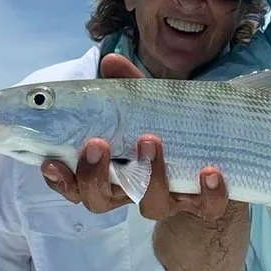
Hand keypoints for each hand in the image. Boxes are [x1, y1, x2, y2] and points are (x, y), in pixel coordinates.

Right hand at [41, 52, 232, 221]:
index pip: (75, 185)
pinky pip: (206, 209)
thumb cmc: (169, 132)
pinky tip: (210, 172)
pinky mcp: (205, 205)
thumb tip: (111, 61)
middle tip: (97, 144)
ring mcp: (169, 201)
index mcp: (112, 172)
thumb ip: (128, 89)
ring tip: (151, 141)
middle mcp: (135, 192)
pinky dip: (209, 193)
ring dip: (149, 176)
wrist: (219, 161)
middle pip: (101, 201)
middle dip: (94, 177)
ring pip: (151, 206)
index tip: (51, 163)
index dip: (61, 180)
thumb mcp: (146, 108)